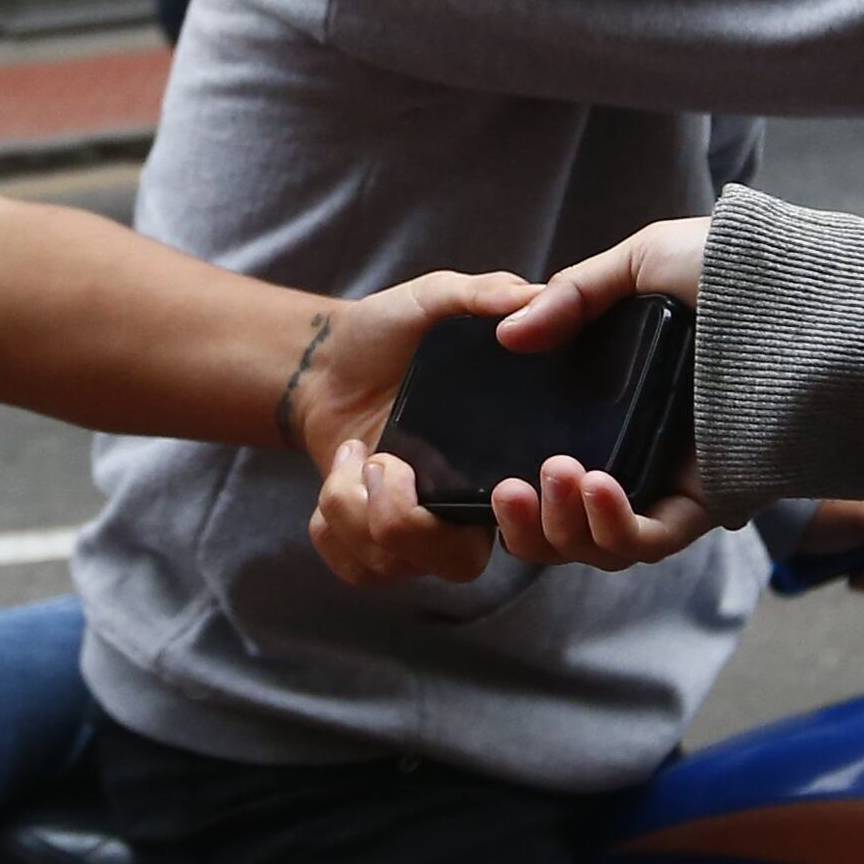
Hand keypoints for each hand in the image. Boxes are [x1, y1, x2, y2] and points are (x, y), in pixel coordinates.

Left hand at [298, 267, 562, 591]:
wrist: (325, 360)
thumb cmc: (388, 332)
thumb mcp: (434, 299)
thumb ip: (481, 293)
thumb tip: (529, 296)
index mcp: (503, 457)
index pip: (537, 523)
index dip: (521, 519)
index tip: (488, 482)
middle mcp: (467, 507)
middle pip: (459, 564)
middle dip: (404, 519)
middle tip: (383, 461)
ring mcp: (419, 531)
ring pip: (394, 566)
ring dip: (352, 505)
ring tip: (354, 455)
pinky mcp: (371, 544)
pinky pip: (357, 570)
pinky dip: (331, 529)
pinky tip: (341, 479)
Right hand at [466, 214, 722, 570]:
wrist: (805, 291)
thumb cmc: (736, 268)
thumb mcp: (644, 262)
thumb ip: (574, 295)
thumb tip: (508, 334)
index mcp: (619, 405)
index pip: (555, 471)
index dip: (517, 488)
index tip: (492, 472)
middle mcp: (642, 452)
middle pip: (568, 526)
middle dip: (528, 526)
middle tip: (509, 488)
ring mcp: (676, 481)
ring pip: (604, 546)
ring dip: (564, 528)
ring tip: (553, 477)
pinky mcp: (713, 500)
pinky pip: (654, 539)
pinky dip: (615, 526)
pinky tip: (595, 487)